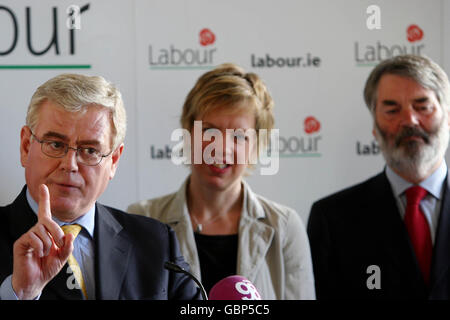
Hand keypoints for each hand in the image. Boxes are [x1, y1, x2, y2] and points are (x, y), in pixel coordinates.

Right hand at [11, 184, 73, 299]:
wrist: (35, 281)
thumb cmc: (47, 268)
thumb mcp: (62, 257)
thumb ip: (68, 246)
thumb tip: (70, 234)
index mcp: (46, 232)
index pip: (45, 213)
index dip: (44, 200)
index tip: (43, 186)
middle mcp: (36, 231)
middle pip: (48, 221)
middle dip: (57, 231)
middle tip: (59, 244)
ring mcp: (28, 236)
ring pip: (42, 231)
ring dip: (48, 244)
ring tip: (45, 253)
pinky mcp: (21, 243)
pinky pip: (34, 238)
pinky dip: (40, 247)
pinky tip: (38, 254)